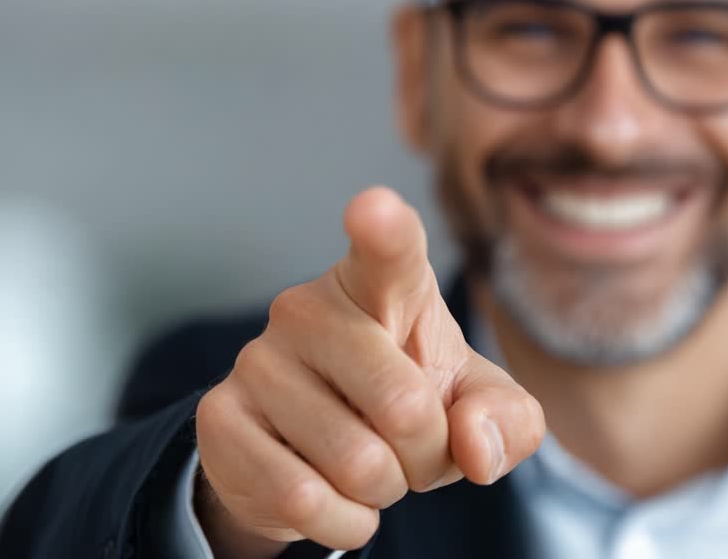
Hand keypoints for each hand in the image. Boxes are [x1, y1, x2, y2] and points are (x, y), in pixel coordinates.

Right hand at [194, 187, 545, 556]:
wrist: (319, 452)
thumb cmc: (411, 403)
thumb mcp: (477, 407)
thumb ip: (507, 420)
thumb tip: (473, 445)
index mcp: (384, 284)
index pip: (388, 250)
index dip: (384, 230)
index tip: (374, 208)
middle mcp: (310, 307)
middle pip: (404, 408)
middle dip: (425, 454)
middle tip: (407, 444)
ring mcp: (257, 360)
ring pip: (357, 464)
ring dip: (382, 491)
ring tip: (368, 466)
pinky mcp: (219, 417)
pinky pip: (302, 499)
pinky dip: (341, 520)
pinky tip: (334, 497)